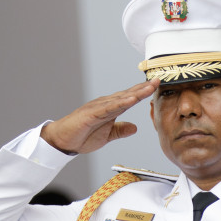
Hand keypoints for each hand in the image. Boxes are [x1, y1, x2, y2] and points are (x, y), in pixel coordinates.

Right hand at [39, 80, 158, 154]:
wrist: (63, 141)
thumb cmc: (82, 136)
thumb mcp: (107, 135)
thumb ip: (120, 130)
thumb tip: (135, 128)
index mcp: (110, 108)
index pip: (129, 98)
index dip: (143, 92)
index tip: (156, 85)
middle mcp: (105, 104)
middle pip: (127, 94)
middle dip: (143, 87)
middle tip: (157, 79)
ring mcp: (98, 107)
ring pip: (120, 99)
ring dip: (135, 93)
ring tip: (149, 87)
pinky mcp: (91, 114)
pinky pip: (108, 108)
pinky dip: (120, 104)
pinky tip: (130, 100)